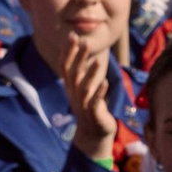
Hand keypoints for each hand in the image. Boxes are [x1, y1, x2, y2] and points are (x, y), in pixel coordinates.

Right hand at [60, 33, 117, 159]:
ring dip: (90, 74)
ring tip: (98, 61)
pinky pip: (95, 102)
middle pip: (73, 73)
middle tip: (85, 42)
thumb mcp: (84, 89)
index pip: (65, 66)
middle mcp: (74, 94)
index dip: (68, 51)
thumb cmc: (90, 108)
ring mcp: (82, 105)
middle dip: (79, 57)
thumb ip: (83, 73)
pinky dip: (99, 92)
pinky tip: (106, 82)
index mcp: (71, 87)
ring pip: (84, 87)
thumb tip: (83, 53)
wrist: (93, 135)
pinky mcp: (93, 114)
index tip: (72, 35)